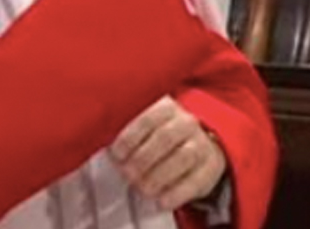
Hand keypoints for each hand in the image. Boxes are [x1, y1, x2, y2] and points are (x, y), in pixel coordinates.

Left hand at [111, 97, 227, 211]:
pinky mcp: (211, 167)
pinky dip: (177, 193)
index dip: (130, 137)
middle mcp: (187, 122)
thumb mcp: (143, 126)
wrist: (199, 144)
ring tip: (143, 188)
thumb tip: (98, 139)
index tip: (117, 154)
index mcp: (167, 108)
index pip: (148, 117)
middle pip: (165, 137)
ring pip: (183, 157)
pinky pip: (196, 180)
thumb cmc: (160, 137)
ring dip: (158, 176)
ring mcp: (202, 143)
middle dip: (142, 159)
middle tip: (128, 174)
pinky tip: (162, 201)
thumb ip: (123, 130)